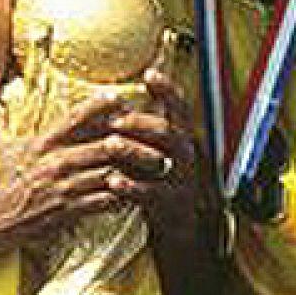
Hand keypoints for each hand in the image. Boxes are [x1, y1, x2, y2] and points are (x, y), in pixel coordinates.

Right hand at [0, 92, 165, 250]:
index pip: (78, 116)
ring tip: (157, 166)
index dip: (102, 105)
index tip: (121, 99)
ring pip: (112, 173)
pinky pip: (105, 201)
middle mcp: (57, 161)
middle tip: (157, 138)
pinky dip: (123, 197)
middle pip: (108, 145)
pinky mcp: (70, 210)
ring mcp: (65, 187)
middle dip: (136, 141)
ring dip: (137, 170)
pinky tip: (136, 194)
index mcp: (43, 142)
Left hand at [98, 70, 210, 226]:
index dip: (167, 89)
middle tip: (114, 120)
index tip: (148, 73)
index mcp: (181, 136)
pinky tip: (113, 182)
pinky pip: (152, 193)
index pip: (180, 107)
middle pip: (168, 132)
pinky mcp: (170, 203)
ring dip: (134, 151)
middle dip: (140, 124)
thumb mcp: (152, 149)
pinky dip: (132, 187)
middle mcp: (185, 154)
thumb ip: (140, 128)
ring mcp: (181, 179)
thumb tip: (113, 97)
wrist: (175, 221)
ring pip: (162, 160)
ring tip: (110, 144)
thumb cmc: (156, 176)